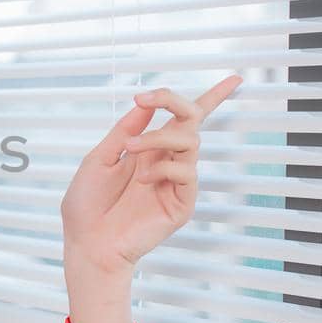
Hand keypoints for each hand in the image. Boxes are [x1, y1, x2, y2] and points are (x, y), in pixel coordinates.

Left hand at [61, 75, 242, 273]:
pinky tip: (142, 181)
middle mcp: (166, 161)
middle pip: (191, 120)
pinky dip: (162, 168)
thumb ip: (124, 131)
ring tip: (131, 150)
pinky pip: (186, 172)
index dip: (212, 98)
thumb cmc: (87, 206)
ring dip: (157, 137)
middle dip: (173, 101)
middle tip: (148, 98)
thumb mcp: (99, 158)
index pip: (183, 119)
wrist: (87, 243)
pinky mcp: (181, 203)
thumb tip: (145, 105)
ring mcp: (176, 182)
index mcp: (148, 150)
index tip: (234, 80)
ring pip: (189, 141)